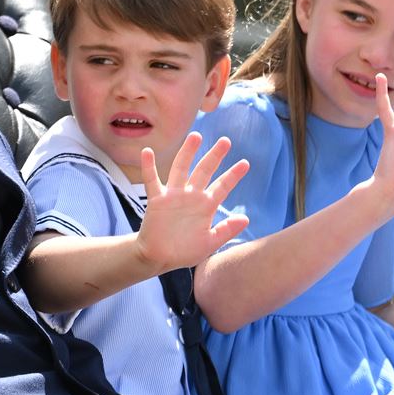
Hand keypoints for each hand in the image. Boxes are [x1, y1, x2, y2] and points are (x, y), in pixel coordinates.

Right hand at [135, 132, 249, 273]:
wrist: (159, 258)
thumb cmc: (184, 251)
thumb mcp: (209, 243)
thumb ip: (226, 230)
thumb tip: (245, 219)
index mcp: (206, 206)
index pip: (222, 186)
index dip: (233, 175)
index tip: (245, 163)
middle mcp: (191, 196)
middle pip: (204, 171)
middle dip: (214, 156)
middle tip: (226, 141)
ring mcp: (173, 196)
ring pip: (181, 169)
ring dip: (187, 153)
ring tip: (196, 136)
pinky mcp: (157, 200)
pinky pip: (151, 180)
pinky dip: (148, 167)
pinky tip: (148, 152)